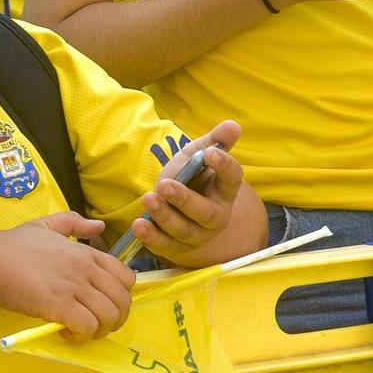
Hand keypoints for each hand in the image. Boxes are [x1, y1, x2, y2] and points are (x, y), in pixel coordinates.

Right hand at [0, 215, 135, 339]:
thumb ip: (75, 223)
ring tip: (81, 332)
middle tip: (96, 325)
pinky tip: (66, 334)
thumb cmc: (12, 245)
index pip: (126, 278)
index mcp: (88, 254)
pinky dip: (82, 336)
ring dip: (100, 330)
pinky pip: (87, 326)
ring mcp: (74, 287)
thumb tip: (98, 226)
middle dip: (115, 318)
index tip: (103, 305)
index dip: (120, 296)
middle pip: (123, 300)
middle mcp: (87, 270)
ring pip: (109, 316)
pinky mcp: (58, 305)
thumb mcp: (48, 224)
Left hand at [127, 120, 246, 259]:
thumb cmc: (191, 177)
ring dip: (165, 217)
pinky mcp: (176, 247)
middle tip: (165, 184)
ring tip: (148, 199)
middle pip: (207, 213)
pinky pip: (166, 247)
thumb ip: (214, 141)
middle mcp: (216, 215)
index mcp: (225, 190)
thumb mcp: (198, 155)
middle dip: (185, 200)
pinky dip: (152, 238)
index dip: (224, 166)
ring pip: (185, 231)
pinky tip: (139, 224)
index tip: (209, 153)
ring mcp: (198, 234)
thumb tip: (233, 124)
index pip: (232, 178)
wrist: (177, 205)